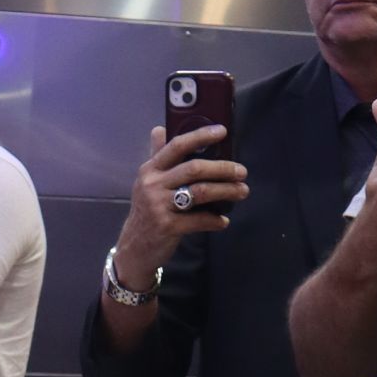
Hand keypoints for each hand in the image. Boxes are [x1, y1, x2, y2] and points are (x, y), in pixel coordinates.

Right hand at [111, 125, 249, 284]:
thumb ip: (156, 156)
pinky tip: (223, 221)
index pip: (176, 146)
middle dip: (223, 169)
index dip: (200, 136)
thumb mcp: (146, 182)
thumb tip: (159, 129)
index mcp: (150, 170)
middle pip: (194, 169)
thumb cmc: (146, 211)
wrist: (134, 247)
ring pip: (200, 192)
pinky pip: (199, 220)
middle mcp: (152, 185)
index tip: (222, 131)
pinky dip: (215, 220)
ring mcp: (159, 206)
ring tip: (242, 192)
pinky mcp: (167, 226)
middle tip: (242, 172)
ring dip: (226, 191)